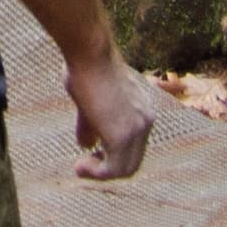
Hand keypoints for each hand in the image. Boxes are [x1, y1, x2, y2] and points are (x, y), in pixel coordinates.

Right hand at [68, 42, 150, 181]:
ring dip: (101, 173)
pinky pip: (113, 169)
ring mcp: (138, 128)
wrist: (89, 52)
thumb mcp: (89, 98)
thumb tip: (85, 145)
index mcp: (142, 108)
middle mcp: (146, 119)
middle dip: (109, 168)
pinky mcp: (123, 137)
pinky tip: (80, 167)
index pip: (135, 144)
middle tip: (86, 165)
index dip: (113, 153)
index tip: (91, 152)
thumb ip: (91, 123)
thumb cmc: (85, 66)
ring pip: (126, 168)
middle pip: (134, 160)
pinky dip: (96, 174)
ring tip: (80, 168)